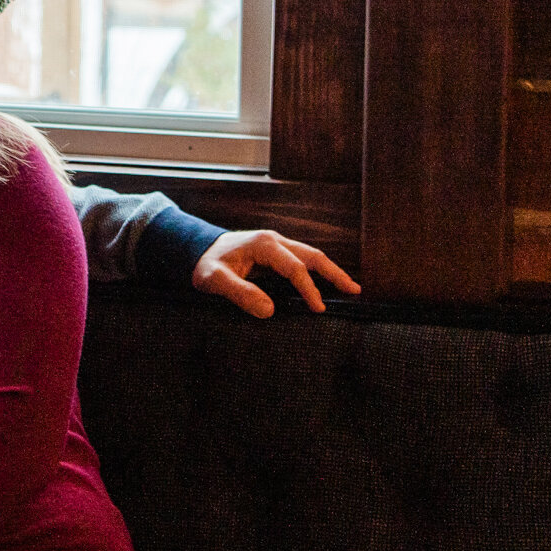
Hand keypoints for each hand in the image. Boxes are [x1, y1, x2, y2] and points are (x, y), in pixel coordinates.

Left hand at [191, 230, 361, 318]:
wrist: (196, 249)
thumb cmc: (205, 264)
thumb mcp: (214, 279)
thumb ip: (239, 292)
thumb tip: (269, 310)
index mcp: (264, 245)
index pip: (295, 268)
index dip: (309, 289)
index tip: (318, 310)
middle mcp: (274, 240)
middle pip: (313, 256)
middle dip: (335, 273)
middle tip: (355, 291)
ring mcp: (277, 244)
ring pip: (311, 256)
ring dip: (331, 271)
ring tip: (350, 287)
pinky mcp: (276, 251)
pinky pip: (302, 260)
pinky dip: (318, 271)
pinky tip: (327, 283)